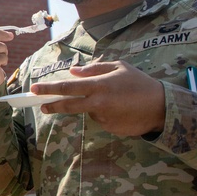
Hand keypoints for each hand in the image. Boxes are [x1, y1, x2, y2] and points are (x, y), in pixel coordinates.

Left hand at [32, 61, 165, 136]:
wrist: (162, 107)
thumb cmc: (140, 82)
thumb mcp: (119, 67)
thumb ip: (94, 69)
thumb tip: (74, 72)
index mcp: (98, 85)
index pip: (67, 87)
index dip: (49, 89)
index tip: (34, 89)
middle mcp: (97, 103)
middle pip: (68, 105)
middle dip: (52, 105)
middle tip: (43, 106)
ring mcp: (103, 117)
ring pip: (89, 111)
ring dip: (94, 105)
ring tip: (116, 99)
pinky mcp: (109, 128)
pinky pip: (101, 119)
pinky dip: (106, 113)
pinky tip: (121, 109)